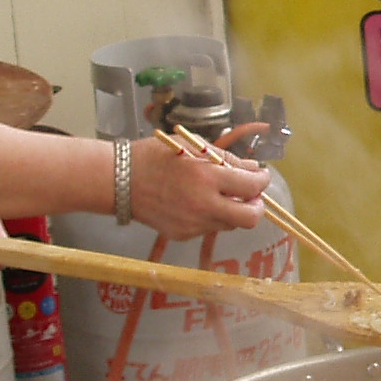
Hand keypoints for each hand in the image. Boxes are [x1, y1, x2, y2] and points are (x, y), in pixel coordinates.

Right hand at [128, 138, 268, 239]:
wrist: (118, 180)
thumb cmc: (154, 156)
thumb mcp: (192, 146)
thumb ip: (226, 159)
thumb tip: (252, 168)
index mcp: (207, 177)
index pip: (251, 186)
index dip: (262, 180)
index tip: (261, 176)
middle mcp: (204, 204)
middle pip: (250, 218)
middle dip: (257, 206)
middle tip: (252, 196)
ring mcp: (194, 224)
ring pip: (230, 224)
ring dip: (233, 211)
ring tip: (218, 195)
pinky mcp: (183, 234)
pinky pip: (208, 228)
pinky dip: (210, 217)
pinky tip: (195, 203)